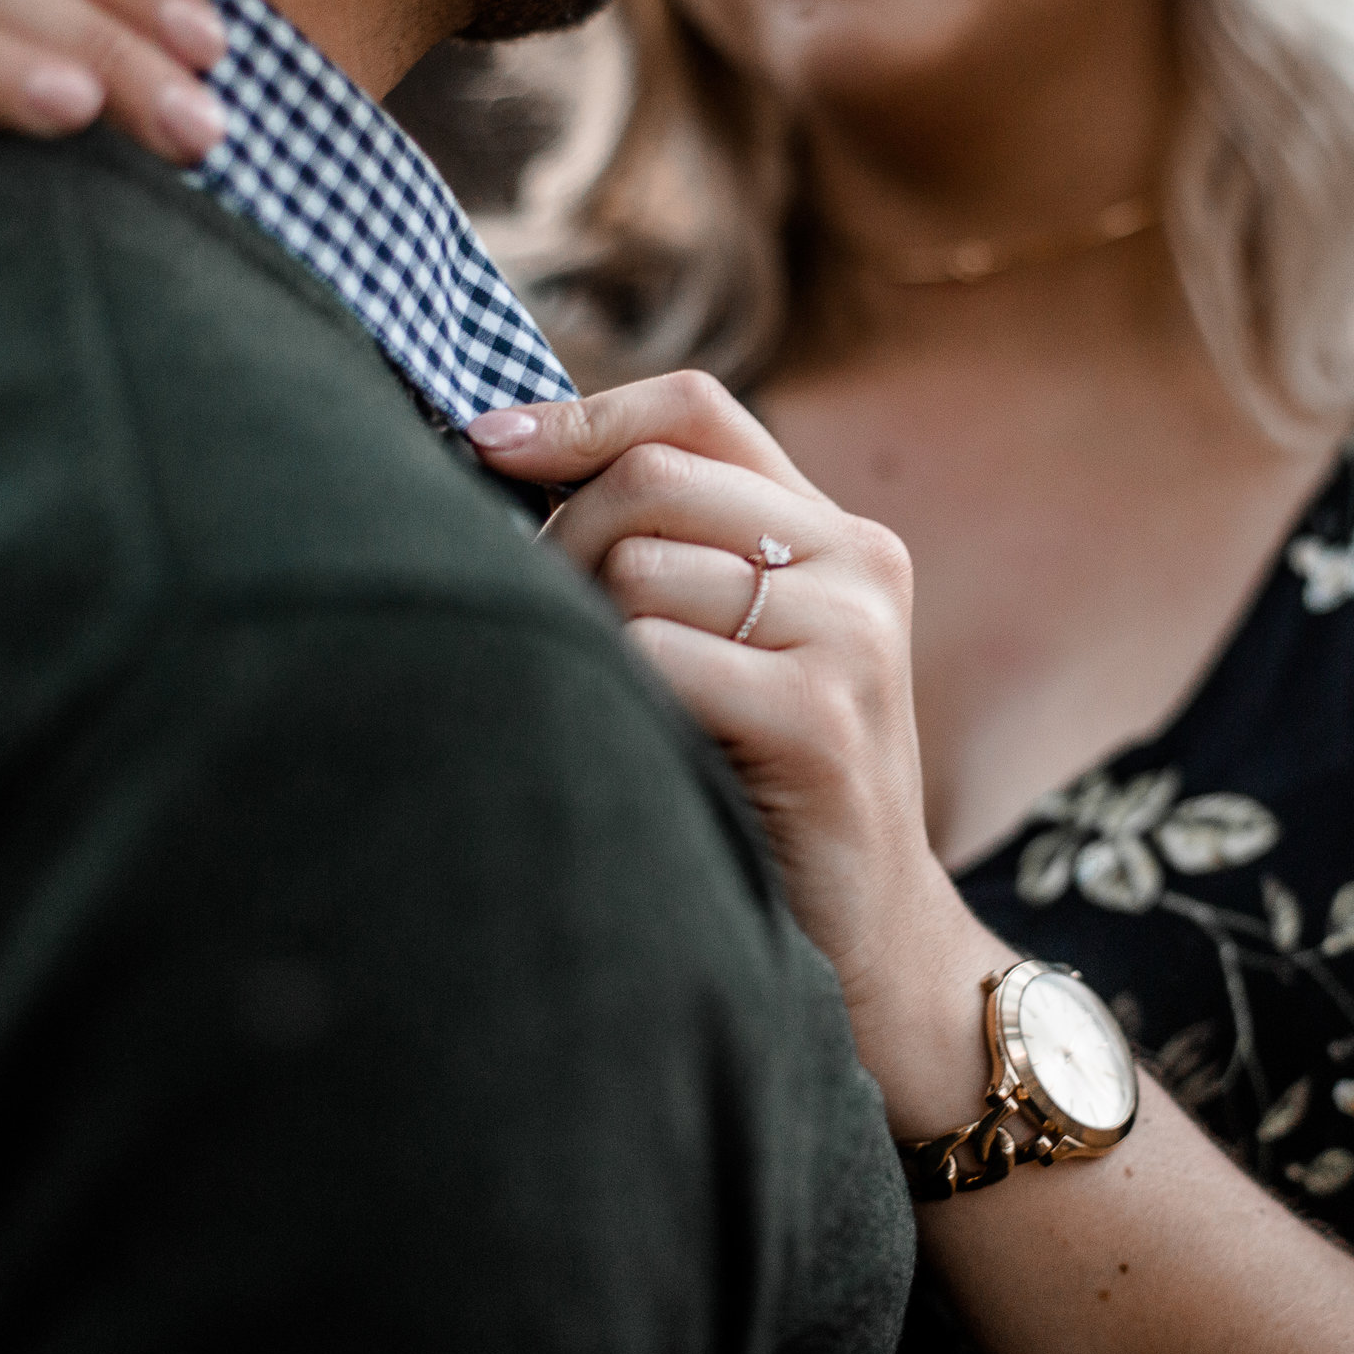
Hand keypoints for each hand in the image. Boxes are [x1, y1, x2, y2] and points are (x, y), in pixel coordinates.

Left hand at [470, 372, 963, 999]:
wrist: (869, 943)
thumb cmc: (762, 792)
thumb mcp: (734, 649)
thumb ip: (671, 552)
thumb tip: (502, 453)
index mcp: (837, 532)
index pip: (696, 410)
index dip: (580, 415)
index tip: (484, 444)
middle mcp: (859, 562)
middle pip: (651, 478)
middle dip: (565, 542)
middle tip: (549, 632)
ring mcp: (849, 636)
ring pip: (639, 571)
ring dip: (591, 640)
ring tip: (621, 714)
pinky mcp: (820, 717)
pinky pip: (654, 655)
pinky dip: (620, 701)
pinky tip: (649, 752)